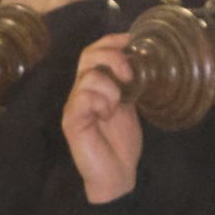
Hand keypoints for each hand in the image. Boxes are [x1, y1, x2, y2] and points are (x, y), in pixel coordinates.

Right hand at [63, 34, 142, 203]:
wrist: (117, 174)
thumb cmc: (121, 143)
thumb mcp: (129, 107)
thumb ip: (128, 86)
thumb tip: (143, 62)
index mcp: (95, 86)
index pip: (94, 52)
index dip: (110, 41)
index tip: (132, 39)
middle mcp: (81, 91)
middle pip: (88, 56)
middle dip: (113, 57)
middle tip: (130, 74)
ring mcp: (74, 105)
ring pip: (90, 77)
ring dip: (111, 88)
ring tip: (117, 106)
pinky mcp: (72, 120)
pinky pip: (83, 97)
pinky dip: (100, 102)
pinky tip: (106, 115)